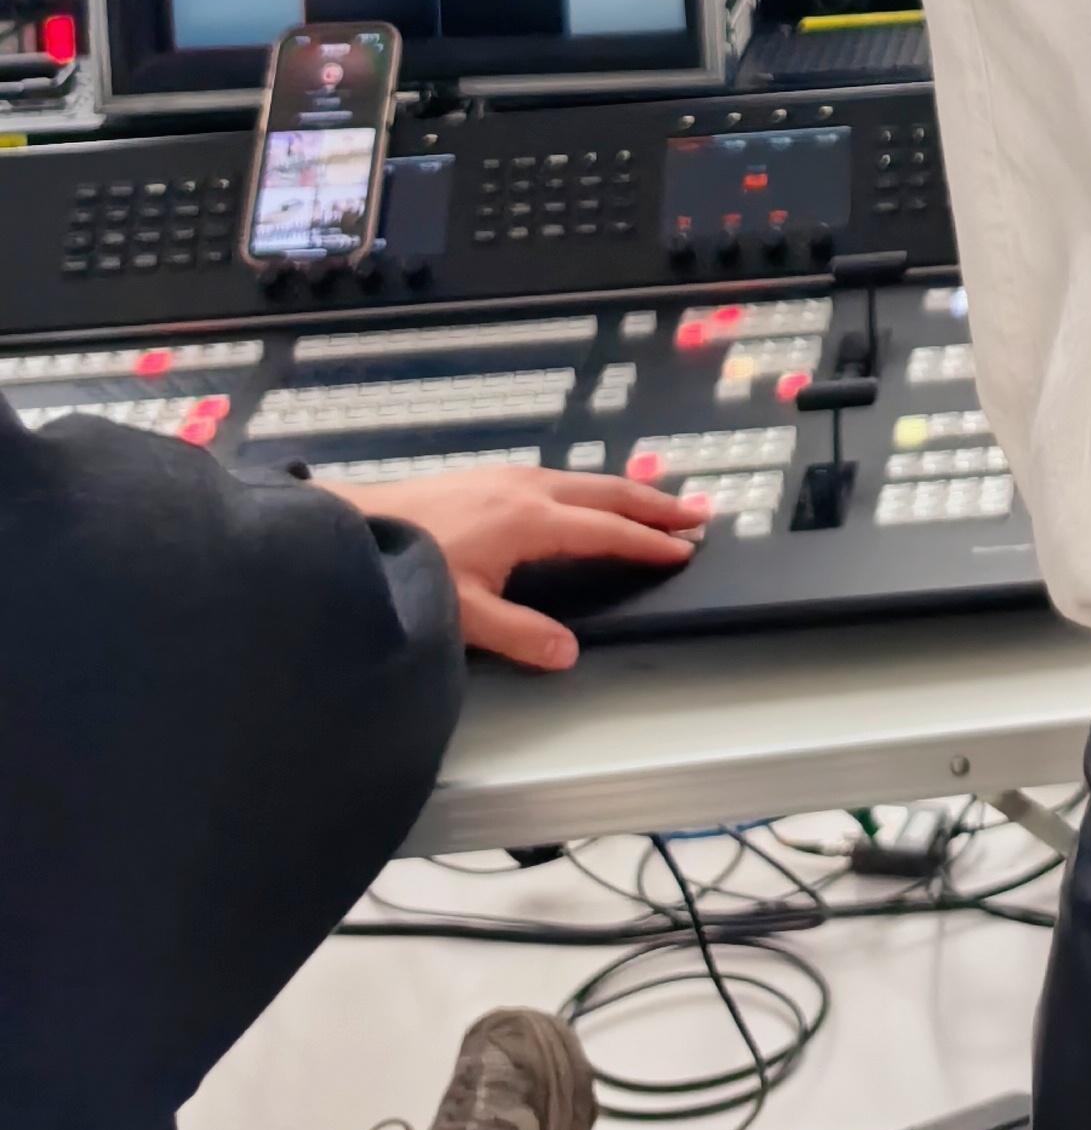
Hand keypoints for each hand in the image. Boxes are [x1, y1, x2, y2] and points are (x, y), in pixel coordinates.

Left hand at [315, 462, 711, 669]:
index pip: (605, 531)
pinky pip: (559, 477)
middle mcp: (527, 489)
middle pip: (606, 493)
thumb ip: (519, 635)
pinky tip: (584, 499)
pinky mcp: (486, 476)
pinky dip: (591, 488)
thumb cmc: (409, 566)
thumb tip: (570, 654)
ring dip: (624, 492)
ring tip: (656, 503)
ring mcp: (506, 476)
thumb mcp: (462, 614)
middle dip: (654, 504)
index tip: (686, 549)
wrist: (351, 524)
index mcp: (530, 520)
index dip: (647, 542)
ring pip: (582, 480)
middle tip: (699, 513)